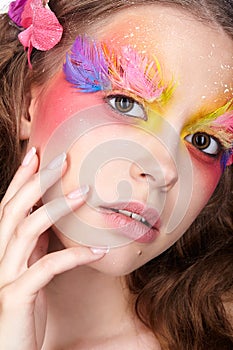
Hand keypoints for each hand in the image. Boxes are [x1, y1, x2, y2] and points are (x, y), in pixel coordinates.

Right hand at [0, 148, 104, 349]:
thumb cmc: (24, 308)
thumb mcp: (30, 269)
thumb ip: (36, 245)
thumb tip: (53, 220)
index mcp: (3, 247)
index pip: (9, 204)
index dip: (21, 178)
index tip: (37, 153)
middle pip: (14, 209)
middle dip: (37, 182)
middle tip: (61, 160)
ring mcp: (4, 275)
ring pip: (26, 230)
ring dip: (56, 208)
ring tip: (84, 193)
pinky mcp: (16, 296)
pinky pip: (48, 268)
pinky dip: (74, 256)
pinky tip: (98, 250)